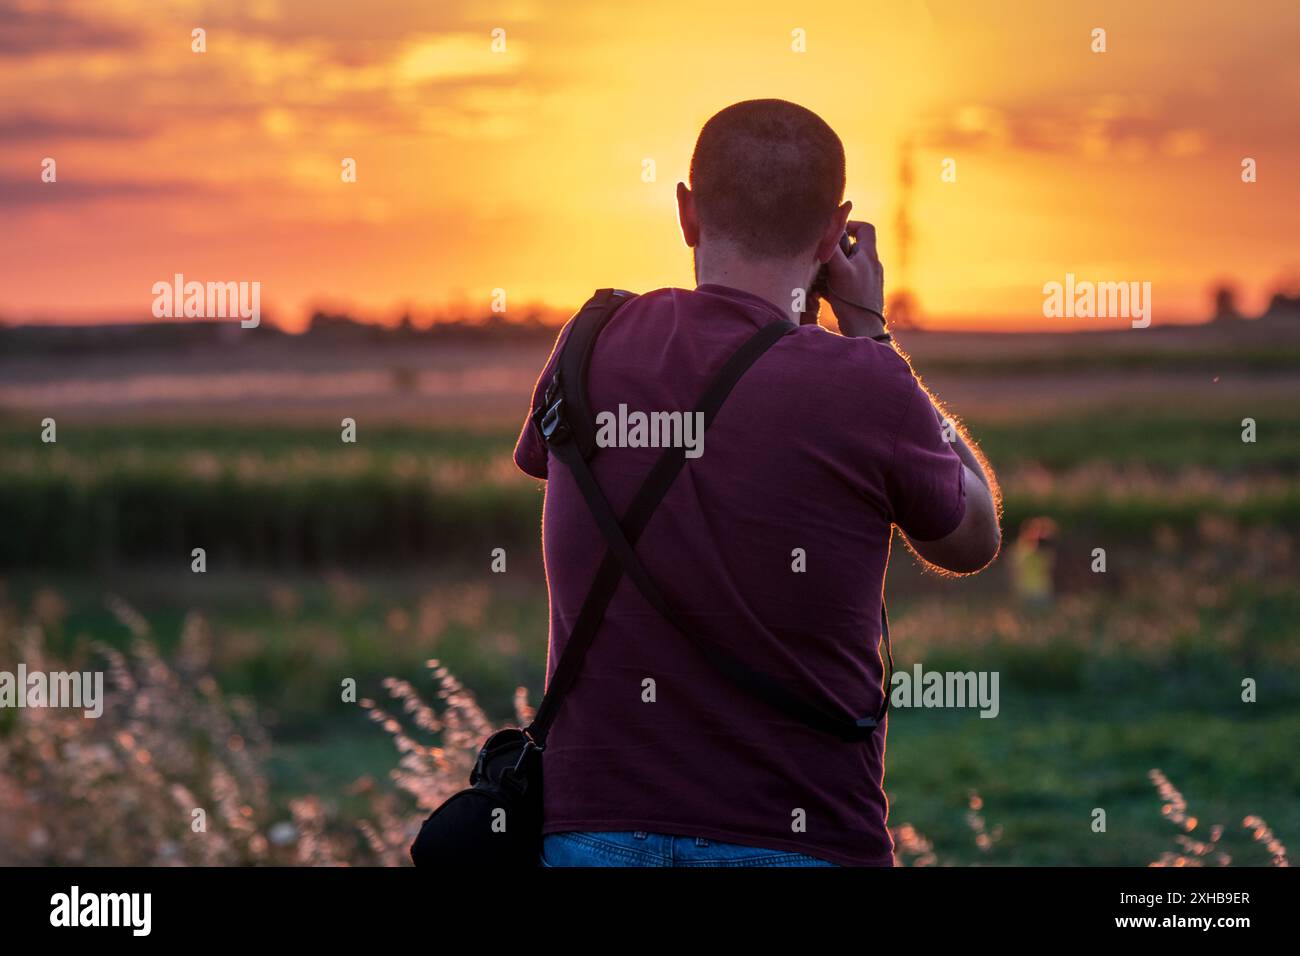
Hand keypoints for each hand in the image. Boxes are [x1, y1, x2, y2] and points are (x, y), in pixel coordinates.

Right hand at [826, 220, 885, 338]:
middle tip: (822, 259)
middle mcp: (871, 266)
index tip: (835, 233)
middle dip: (836, 251)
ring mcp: (868, 280)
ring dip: (832, 268)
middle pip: (854, 248)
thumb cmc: (853, 300)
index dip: (851, 225)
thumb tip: (826, 230)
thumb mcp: (840, 270)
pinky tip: (822, 292)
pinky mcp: (862, 294)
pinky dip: (834, 283)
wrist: (864, 329)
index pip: (866, 229)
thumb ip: (833, 249)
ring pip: (848, 266)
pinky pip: (847, 281)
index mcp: (869, 256)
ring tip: (820, 278)